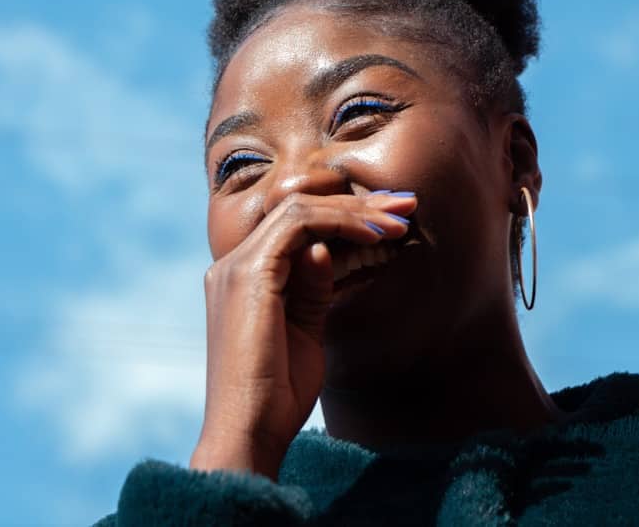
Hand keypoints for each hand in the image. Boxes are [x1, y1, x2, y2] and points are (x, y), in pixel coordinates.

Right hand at [189, 191, 415, 479]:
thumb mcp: (306, 331)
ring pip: (299, 208)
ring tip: (398, 220)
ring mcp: (236, 266)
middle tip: (406, 204)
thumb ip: (314, 290)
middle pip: (298, 209)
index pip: (295, 226)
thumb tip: (330, 251)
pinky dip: (340, 224)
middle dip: (357, 204)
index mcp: (243, 277)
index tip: (391, 222)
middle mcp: (232, 264)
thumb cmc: (277, 396)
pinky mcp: (249, 274)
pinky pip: (298, 225)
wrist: (249, 433)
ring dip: (355, 211)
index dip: (346, 217)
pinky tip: (376, 235)